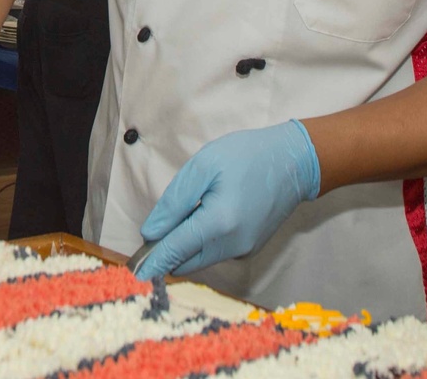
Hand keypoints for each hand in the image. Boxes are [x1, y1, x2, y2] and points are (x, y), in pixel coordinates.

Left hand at [136, 119, 319, 279]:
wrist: (293, 161)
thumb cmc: (247, 156)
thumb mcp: (204, 166)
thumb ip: (175, 201)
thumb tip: (152, 232)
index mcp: (219, 223)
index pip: (175, 250)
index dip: (152, 260)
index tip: (133, 272)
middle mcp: (232, 245)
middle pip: (186, 261)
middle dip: (166, 251)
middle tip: (151, 234)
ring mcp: (243, 249)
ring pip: (200, 258)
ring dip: (184, 245)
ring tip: (183, 213)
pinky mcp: (249, 247)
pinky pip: (215, 251)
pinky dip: (201, 242)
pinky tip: (205, 214)